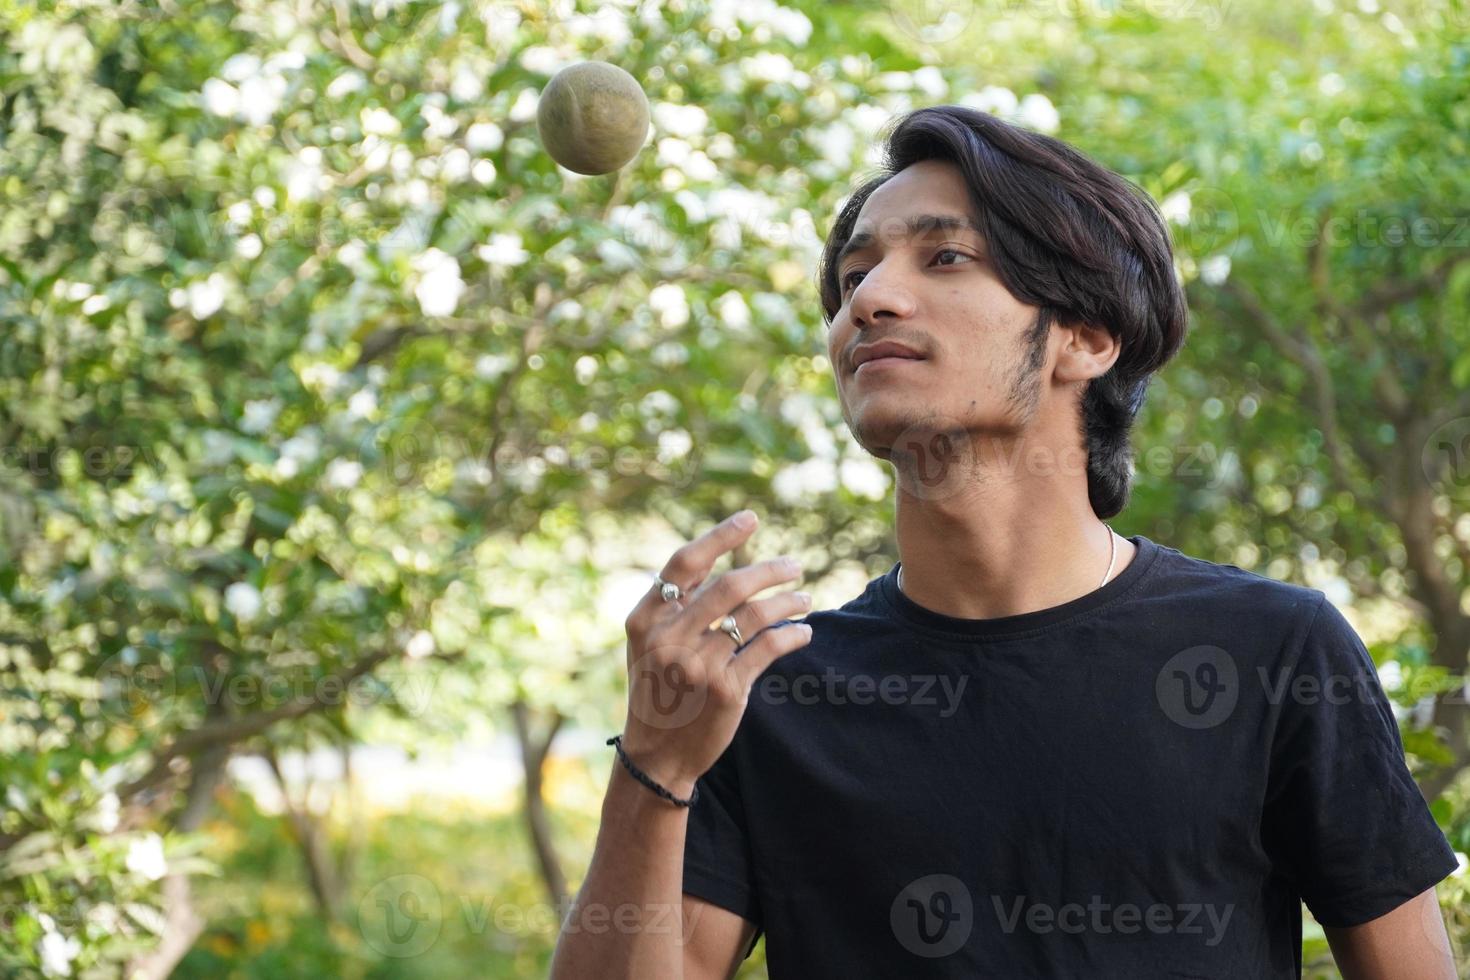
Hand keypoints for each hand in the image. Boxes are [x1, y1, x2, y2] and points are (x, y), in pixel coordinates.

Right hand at [619, 510, 812, 797]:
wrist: (657, 755)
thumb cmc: (657, 691)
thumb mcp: (648, 645)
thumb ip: (673, 607)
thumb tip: (716, 559)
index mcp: (645, 619)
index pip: (685, 563)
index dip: (720, 536)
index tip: (752, 519)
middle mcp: (668, 638)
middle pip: (730, 585)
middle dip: (770, 571)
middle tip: (795, 567)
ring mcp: (697, 664)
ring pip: (755, 616)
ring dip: (787, 603)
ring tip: (804, 601)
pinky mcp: (725, 689)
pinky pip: (768, 648)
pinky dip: (792, 635)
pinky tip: (802, 633)